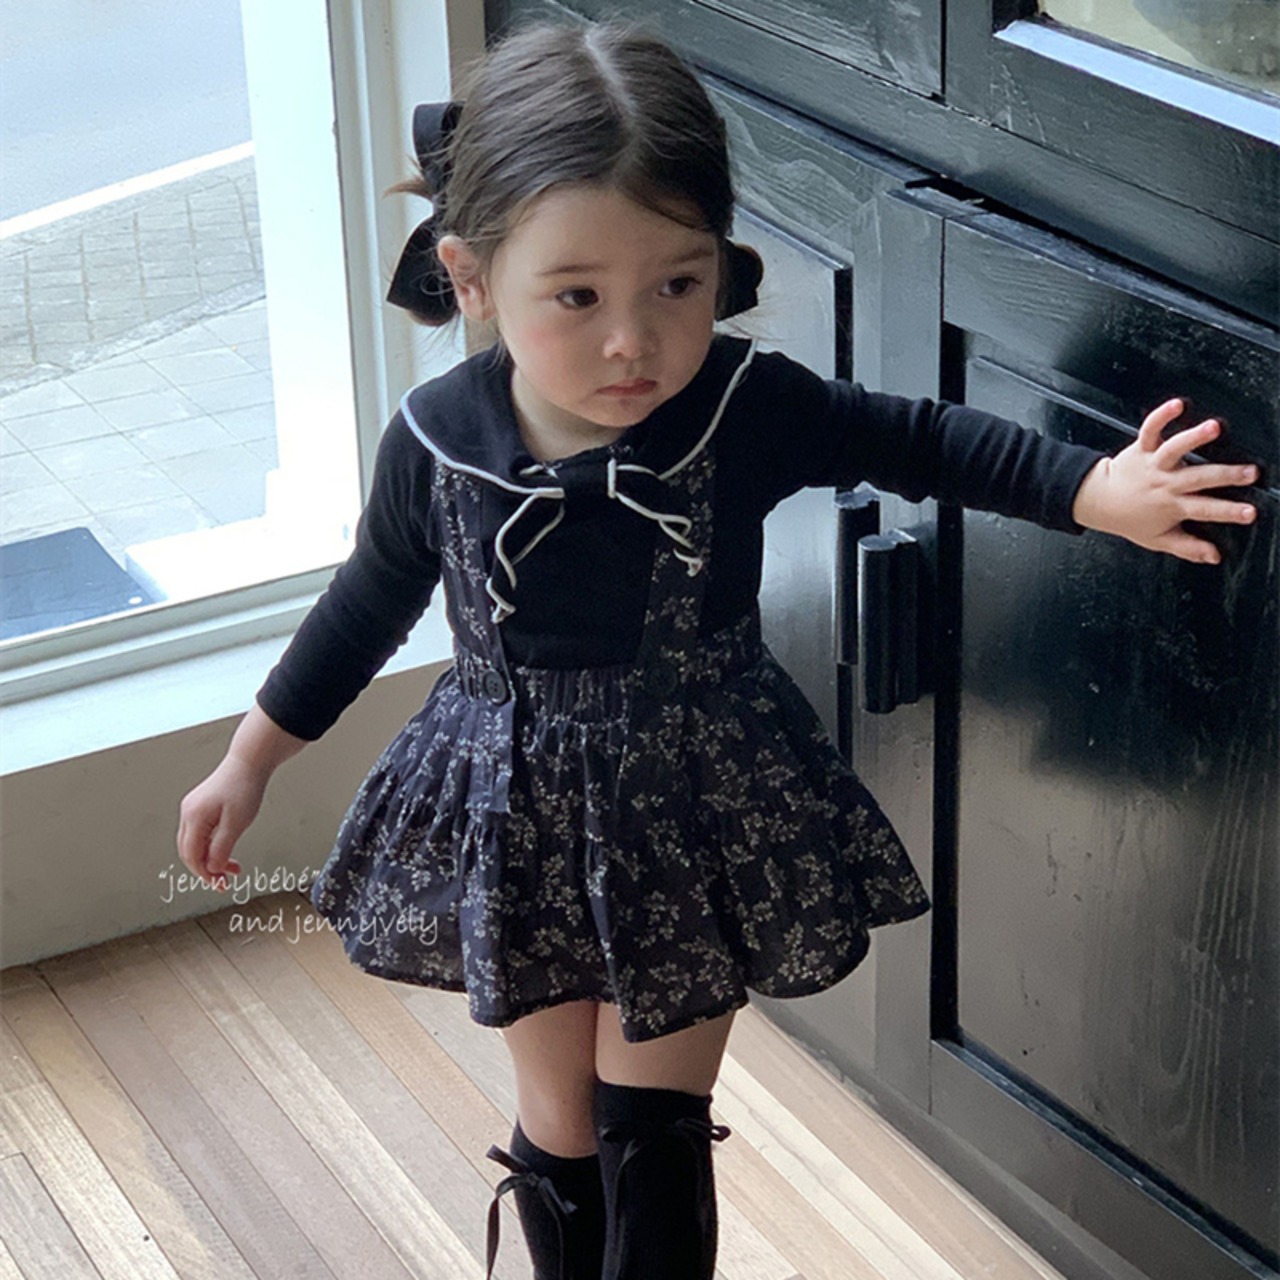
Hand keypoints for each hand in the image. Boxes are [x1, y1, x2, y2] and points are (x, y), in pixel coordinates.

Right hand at [177, 757, 265, 891]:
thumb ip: (222, 848)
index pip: (191, 856)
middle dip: (207, 869)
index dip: (204, 874)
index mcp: (194, 817)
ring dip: (212, 857)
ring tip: (232, 866)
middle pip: (190, 851)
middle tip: (225, 880)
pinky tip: (227, 849)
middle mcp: (188, 813)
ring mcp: (193, 808)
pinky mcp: (201, 806)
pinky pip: (202, 833)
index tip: (220, 884)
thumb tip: (212, 869)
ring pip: (196, 843)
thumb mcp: (237, 823)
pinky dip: (213, 845)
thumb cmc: (245, 787)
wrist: (250, 762)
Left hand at [1071, 398, 1258, 563]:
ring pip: (1174, 449)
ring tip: (1214, 428)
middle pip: (1198, 478)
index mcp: (1172, 506)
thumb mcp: (1158, 539)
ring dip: (1193, 438)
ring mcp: (1153, 464)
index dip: (1228, 512)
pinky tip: (1177, 404)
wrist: (1098, 501)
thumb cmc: (1131, 519)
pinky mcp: (1141, 447)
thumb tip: (1215, 557)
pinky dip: (1162, 415)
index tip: (1249, 512)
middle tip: (1251, 472)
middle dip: (1226, 475)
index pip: (1205, 510)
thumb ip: (1188, 547)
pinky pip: (1150, 429)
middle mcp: (1164, 483)